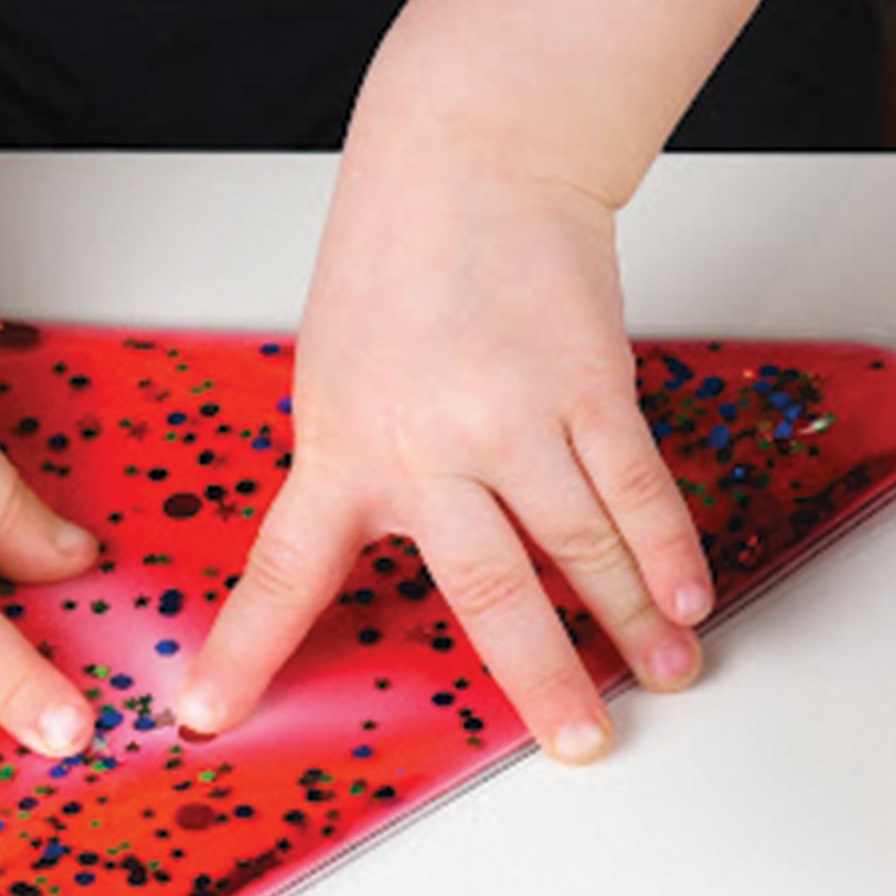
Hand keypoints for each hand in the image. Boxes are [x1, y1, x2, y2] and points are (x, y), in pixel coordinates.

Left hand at [175, 156, 711, 757]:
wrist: (473, 150)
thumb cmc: (403, 255)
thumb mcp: (342, 371)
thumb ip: (369, 467)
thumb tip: (412, 552)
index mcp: (344, 447)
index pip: (284, 570)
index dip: (246, 651)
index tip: (208, 715)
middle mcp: (427, 444)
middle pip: (486, 593)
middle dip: (538, 682)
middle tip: (575, 744)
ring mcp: (513, 417)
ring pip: (581, 550)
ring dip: (632, 625)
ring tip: (667, 676)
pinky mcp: (587, 385)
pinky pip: (636, 489)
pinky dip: (669, 551)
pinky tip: (688, 598)